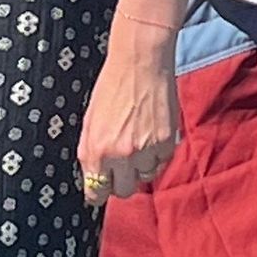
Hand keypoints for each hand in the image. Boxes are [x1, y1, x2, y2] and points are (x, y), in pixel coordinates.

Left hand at [77, 28, 181, 206]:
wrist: (141, 62)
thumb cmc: (112, 86)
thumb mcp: (89, 120)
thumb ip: (89, 151)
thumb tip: (93, 176)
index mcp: (96, 150)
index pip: (96, 193)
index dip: (98, 191)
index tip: (102, 187)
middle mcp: (120, 155)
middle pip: (123, 191)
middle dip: (121, 180)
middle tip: (121, 163)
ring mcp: (146, 150)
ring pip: (145, 177)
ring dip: (141, 166)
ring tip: (138, 141)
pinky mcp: (167, 143)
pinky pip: (162, 162)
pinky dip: (157, 153)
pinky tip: (151, 133)